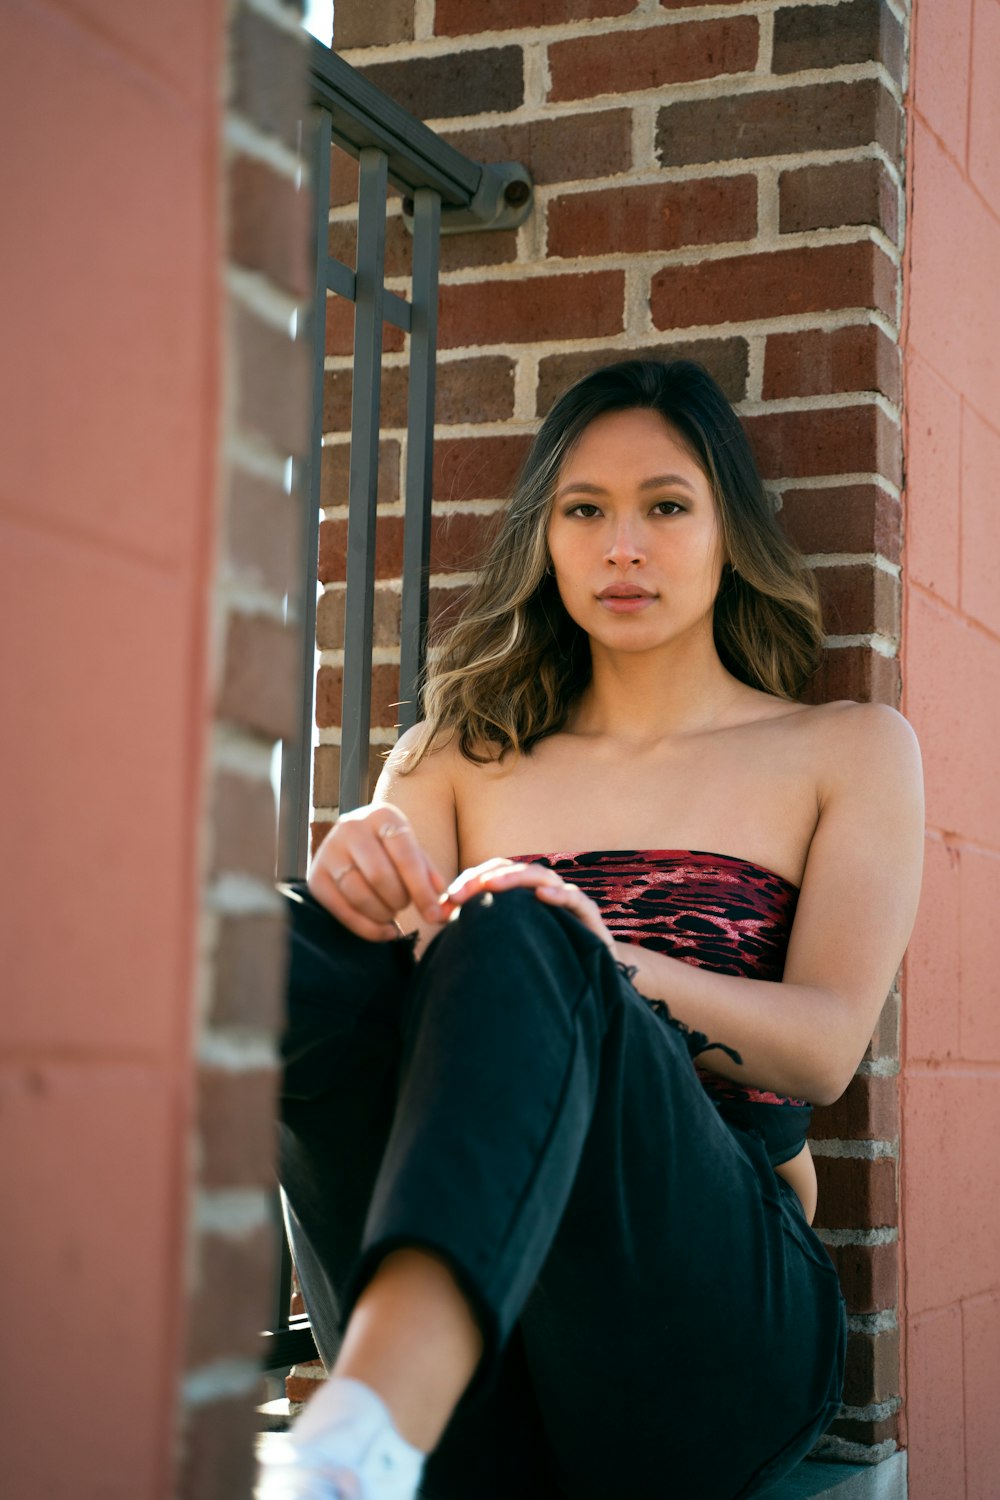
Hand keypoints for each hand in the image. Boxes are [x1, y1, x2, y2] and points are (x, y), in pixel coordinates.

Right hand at [307, 803, 451, 942]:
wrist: (352, 845)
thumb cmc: (391, 851)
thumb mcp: (412, 852)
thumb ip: (428, 875)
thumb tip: (443, 903)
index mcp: (382, 816)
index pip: (405, 856)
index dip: (422, 890)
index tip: (435, 915)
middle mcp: (351, 827)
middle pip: (380, 876)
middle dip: (400, 900)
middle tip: (406, 905)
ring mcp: (328, 851)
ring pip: (360, 895)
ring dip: (384, 914)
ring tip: (392, 912)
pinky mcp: (316, 877)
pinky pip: (342, 911)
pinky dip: (368, 928)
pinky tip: (385, 930)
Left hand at [441, 859, 617, 953]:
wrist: (586, 988)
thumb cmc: (541, 965)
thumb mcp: (503, 944)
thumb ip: (476, 927)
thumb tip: (439, 915)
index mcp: (523, 896)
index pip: (494, 874)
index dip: (470, 880)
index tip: (446, 901)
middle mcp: (544, 892)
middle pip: (513, 872)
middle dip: (484, 878)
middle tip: (458, 893)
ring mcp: (567, 902)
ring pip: (541, 877)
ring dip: (514, 879)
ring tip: (490, 885)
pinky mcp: (589, 917)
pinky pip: (576, 899)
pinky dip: (559, 895)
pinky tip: (542, 896)